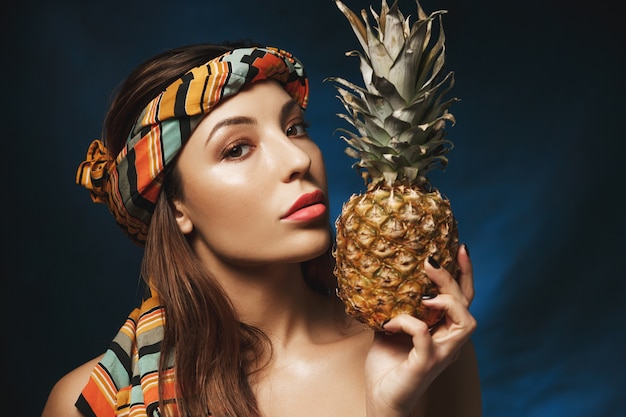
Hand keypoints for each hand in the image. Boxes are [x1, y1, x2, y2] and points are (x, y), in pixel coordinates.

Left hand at [364, 245, 476, 416]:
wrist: (381, 399)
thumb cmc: (387, 367)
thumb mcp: (390, 328)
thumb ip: (394, 306)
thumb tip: (381, 278)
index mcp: (443, 330)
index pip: (463, 298)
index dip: (465, 273)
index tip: (459, 246)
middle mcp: (449, 342)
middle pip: (466, 304)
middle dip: (452, 279)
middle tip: (430, 261)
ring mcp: (441, 354)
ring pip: (465, 323)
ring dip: (446, 302)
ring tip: (424, 295)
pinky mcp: (426, 364)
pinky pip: (425, 337)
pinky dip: (410, 323)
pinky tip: (391, 322)